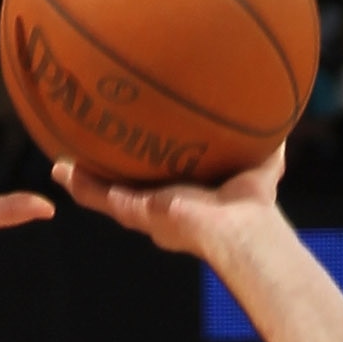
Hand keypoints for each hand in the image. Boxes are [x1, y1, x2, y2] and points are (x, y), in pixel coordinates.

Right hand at [52, 142, 284, 260]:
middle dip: (112, 175)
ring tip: (63, 163)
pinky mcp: (137, 214)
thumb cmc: (255, 204)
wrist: (239, 231)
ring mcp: (147, 213)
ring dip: (85, 180)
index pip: (164, 182)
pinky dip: (81, 185)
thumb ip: (267, 140)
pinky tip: (62, 170)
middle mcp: (164, 207)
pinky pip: (100, 198)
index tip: (141, 151)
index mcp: (188, 198)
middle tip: (94, 158)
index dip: (151, 168)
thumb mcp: (261, 162)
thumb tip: (280, 110)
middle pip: (130, 189)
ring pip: (107, 195)